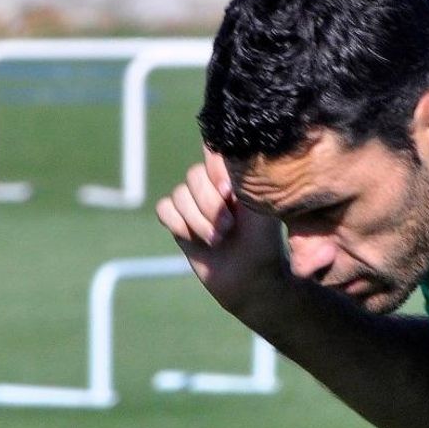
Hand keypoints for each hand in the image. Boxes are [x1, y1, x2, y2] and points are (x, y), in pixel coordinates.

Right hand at [156, 146, 288, 316]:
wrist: (252, 279)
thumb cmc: (263, 242)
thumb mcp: (258, 203)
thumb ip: (237, 175)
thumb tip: (213, 148)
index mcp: (235, 175)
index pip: (213, 153)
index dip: (216, 173)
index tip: (228, 193)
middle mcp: (213, 185)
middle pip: (194, 176)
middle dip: (209, 205)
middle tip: (229, 227)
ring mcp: (195, 203)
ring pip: (179, 194)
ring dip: (197, 221)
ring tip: (217, 239)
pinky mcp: (179, 222)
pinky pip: (164, 208)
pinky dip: (178, 224)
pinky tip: (195, 239)